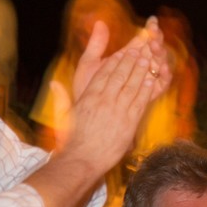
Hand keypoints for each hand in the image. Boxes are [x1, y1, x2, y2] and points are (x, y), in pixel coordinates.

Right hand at [59, 35, 170, 174]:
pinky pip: (140, 101)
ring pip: (132, 85)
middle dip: (131, 59)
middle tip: (140, 48)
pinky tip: (151, 80)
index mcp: (89, 97)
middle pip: (120, 75)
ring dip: (141, 70)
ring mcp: (118, 110)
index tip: (123, 51)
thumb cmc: (71, 140)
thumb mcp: (64, 115)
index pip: (104, 73)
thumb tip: (54, 83)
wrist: (81, 159)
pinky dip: (146, 89)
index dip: (116, 60)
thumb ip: (62, 97)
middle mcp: (104, 100)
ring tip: (148, 58)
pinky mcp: (129, 122)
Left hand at [73, 17, 170, 101]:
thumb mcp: (89, 64)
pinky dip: (165, 74)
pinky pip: (163, 82)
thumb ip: (96, 44)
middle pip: (155, 48)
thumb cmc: (88, 89)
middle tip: (156, 33)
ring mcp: (147, 78)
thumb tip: (99, 22)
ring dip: (161, 53)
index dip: (150, 29)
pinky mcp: (151, 92)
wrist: (90, 115)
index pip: (143, 38)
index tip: (152, 21)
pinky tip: (162, 67)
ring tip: (155, 46)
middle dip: (157, 39)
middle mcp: (140, 65)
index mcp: (127, 56)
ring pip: (160, 62)